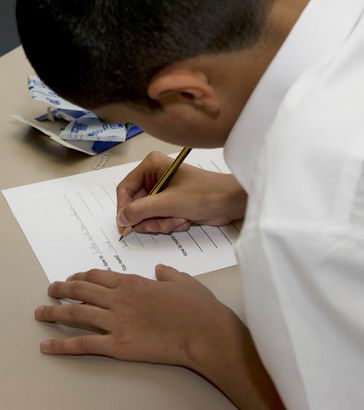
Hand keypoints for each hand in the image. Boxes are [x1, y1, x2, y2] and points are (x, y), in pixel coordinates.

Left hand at [35, 265, 230, 365]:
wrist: (204, 331)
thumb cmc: (196, 306)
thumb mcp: (183, 280)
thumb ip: (168, 273)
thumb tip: (160, 268)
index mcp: (134, 282)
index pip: (98, 276)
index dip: (81, 276)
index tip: (73, 278)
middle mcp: (119, 298)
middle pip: (82, 290)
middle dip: (63, 289)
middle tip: (52, 289)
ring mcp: (116, 321)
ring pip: (76, 314)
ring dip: (55, 312)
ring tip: (41, 312)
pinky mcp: (118, 345)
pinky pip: (84, 344)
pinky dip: (63, 346)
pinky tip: (48, 346)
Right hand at [116, 151, 246, 233]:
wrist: (230, 202)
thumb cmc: (202, 195)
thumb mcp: (168, 203)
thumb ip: (140, 210)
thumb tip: (120, 219)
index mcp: (151, 166)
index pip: (126, 189)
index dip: (123, 209)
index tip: (125, 227)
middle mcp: (155, 176)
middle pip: (136, 205)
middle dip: (150, 219)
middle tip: (160, 225)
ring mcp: (163, 191)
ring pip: (148, 215)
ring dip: (162, 223)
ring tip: (179, 219)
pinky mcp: (172, 204)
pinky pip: (160, 219)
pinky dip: (171, 223)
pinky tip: (185, 220)